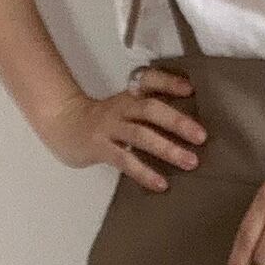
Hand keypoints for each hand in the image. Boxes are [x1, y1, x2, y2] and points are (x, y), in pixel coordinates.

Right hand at [42, 68, 204, 192]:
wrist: (63, 125)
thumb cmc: (103, 121)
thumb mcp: (125, 109)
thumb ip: (149, 112)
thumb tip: (188, 126)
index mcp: (129, 96)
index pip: (149, 80)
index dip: (169, 82)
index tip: (190, 88)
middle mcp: (121, 108)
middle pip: (150, 109)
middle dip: (177, 122)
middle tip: (202, 136)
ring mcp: (109, 128)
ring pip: (141, 135)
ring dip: (168, 149)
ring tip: (191, 162)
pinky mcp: (100, 148)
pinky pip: (125, 161)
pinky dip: (144, 173)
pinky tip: (161, 184)